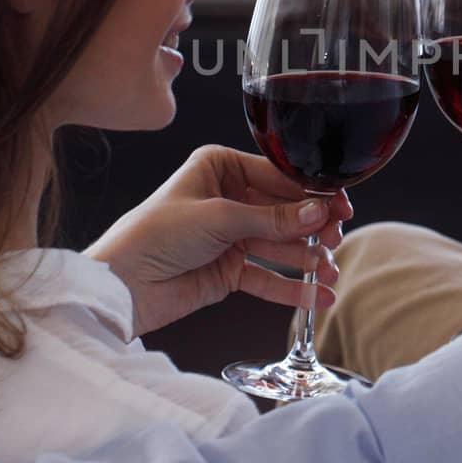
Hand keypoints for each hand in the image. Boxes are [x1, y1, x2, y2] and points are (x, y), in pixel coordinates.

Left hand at [86, 145, 352, 334]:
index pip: (277, 176)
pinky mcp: (229, 269)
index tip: (339, 206)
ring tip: (329, 273)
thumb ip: (271, 218)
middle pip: (283, 211)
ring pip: (280, 245)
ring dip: (307, 260)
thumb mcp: (218, 218)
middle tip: (336, 238)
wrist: (122, 284)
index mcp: (220, 167)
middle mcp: (227, 197)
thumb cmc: (153, 235)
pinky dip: (293, 287)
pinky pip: (268, 276)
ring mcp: (230, 235)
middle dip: (312, 228)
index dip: (310, 193)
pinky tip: (318, 295)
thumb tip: (318, 212)